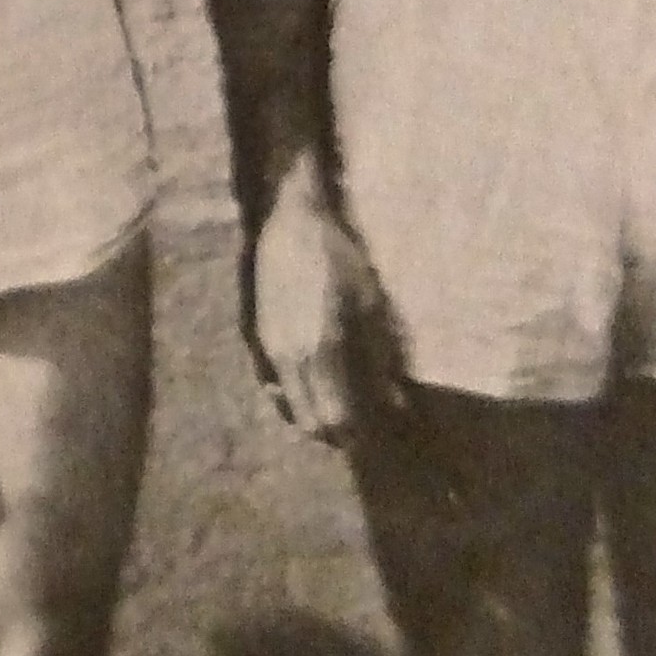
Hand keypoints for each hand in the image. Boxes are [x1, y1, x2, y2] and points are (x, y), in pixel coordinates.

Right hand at [243, 168, 404, 443]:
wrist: (292, 223)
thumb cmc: (339, 258)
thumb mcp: (370, 306)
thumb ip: (379, 360)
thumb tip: (395, 403)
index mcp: (320, 350)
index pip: (333, 418)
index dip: (355, 433)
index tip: (377, 431)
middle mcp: (288, 356)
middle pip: (307, 419)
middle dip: (334, 430)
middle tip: (361, 424)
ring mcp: (268, 347)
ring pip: (288, 403)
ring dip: (313, 411)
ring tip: (340, 402)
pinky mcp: (259, 335)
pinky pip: (275, 381)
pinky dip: (296, 392)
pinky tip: (316, 379)